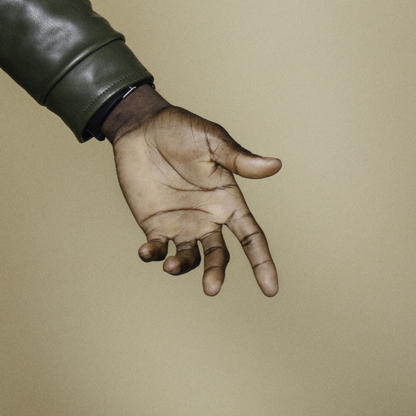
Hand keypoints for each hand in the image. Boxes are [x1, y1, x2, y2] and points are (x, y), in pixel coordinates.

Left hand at [104, 90, 281, 295]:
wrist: (141, 126)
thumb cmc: (180, 130)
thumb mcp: (212, 141)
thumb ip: (238, 158)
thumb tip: (274, 165)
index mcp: (227, 201)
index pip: (251, 237)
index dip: (262, 263)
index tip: (270, 289)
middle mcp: (207, 218)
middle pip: (219, 255)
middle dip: (216, 273)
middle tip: (211, 288)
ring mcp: (181, 223)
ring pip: (189, 257)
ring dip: (182, 266)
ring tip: (170, 266)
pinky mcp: (154, 223)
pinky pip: (157, 247)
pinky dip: (153, 254)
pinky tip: (147, 252)